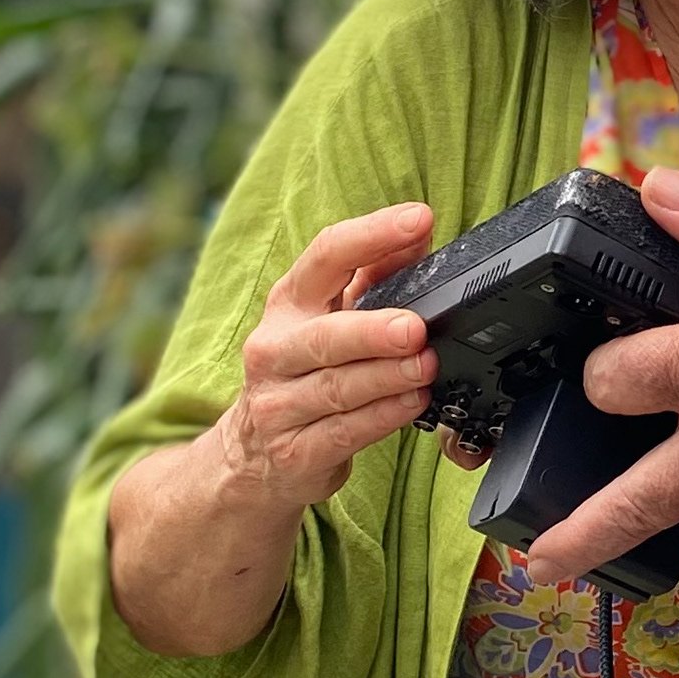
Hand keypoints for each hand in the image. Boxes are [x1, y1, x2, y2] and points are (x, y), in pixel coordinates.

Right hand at [108, 200, 436, 658]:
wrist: (251, 458)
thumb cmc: (305, 372)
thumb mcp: (329, 318)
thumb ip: (374, 277)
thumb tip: (419, 232)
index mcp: (288, 304)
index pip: (325, 256)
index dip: (373, 234)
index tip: (420, 219)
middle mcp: (273, 350)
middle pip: (324, 336)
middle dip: (371, 330)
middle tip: (414, 327)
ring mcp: (277, 404)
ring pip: (338, 388)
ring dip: (388, 377)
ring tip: (427, 366)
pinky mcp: (293, 451)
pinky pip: (344, 432)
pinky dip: (383, 417)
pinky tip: (413, 403)